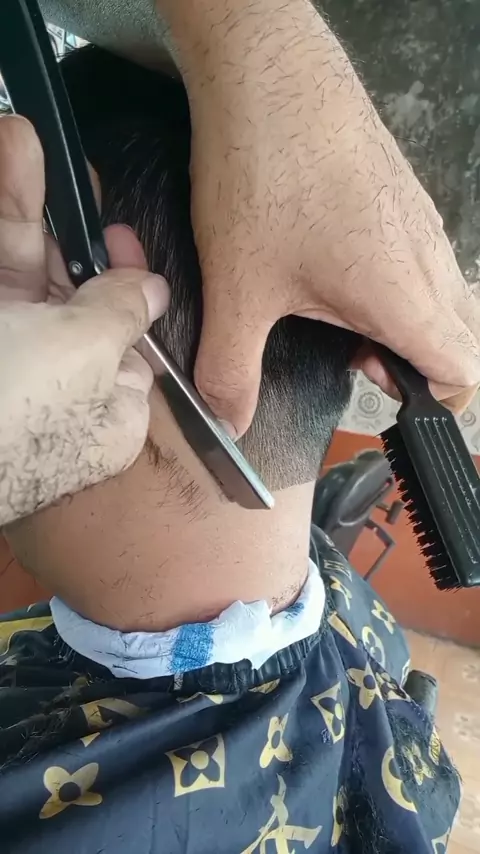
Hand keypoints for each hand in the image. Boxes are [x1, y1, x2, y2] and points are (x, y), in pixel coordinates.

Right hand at [0, 115, 168, 525]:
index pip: (126, 343)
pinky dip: (0, 225)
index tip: (116, 235)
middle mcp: (53, 385)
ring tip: (14, 134)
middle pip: (63, 293)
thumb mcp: (85, 352)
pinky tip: (1, 157)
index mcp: (105, 410)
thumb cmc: (14, 401)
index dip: (123, 283)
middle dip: (53, 220)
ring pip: (17, 272)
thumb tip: (154, 290)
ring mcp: (5, 361)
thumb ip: (120, 312)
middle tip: (38, 152)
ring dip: (14, 204)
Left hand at [169, 0, 478, 433]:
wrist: (269, 73)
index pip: (461, 369)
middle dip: (420, 365)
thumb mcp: (237, 289)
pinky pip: (423, 254)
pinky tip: (340, 270)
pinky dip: (399, 282)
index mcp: (402, 296)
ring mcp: (420, 219)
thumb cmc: (264, 175)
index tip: (392, 406)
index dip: (436, 401)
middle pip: (459, 334)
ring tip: (342, 320)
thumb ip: (232, 367)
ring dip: (407, 323)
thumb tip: (230, 420)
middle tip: (359, 364)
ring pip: (443, 293)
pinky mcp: (402, 191)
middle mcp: (427, 258)